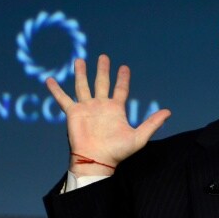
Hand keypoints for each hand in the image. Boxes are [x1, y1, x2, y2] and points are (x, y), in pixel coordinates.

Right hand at [46, 54, 170, 175]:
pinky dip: (56, 90)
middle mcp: (101, 106)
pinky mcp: (73, 113)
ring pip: (83, 86)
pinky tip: (49, 80)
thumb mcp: (139, 137)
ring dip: (81, 73)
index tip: (124, 67)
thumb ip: (152, 123)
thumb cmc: (118, 152)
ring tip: (80, 60)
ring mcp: (86, 108)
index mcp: (116, 109)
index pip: (120, 90)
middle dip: (103, 70)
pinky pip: (63, 99)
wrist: (97, 160)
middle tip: (104, 57)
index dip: (122, 79)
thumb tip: (168, 112)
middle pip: (102, 83)